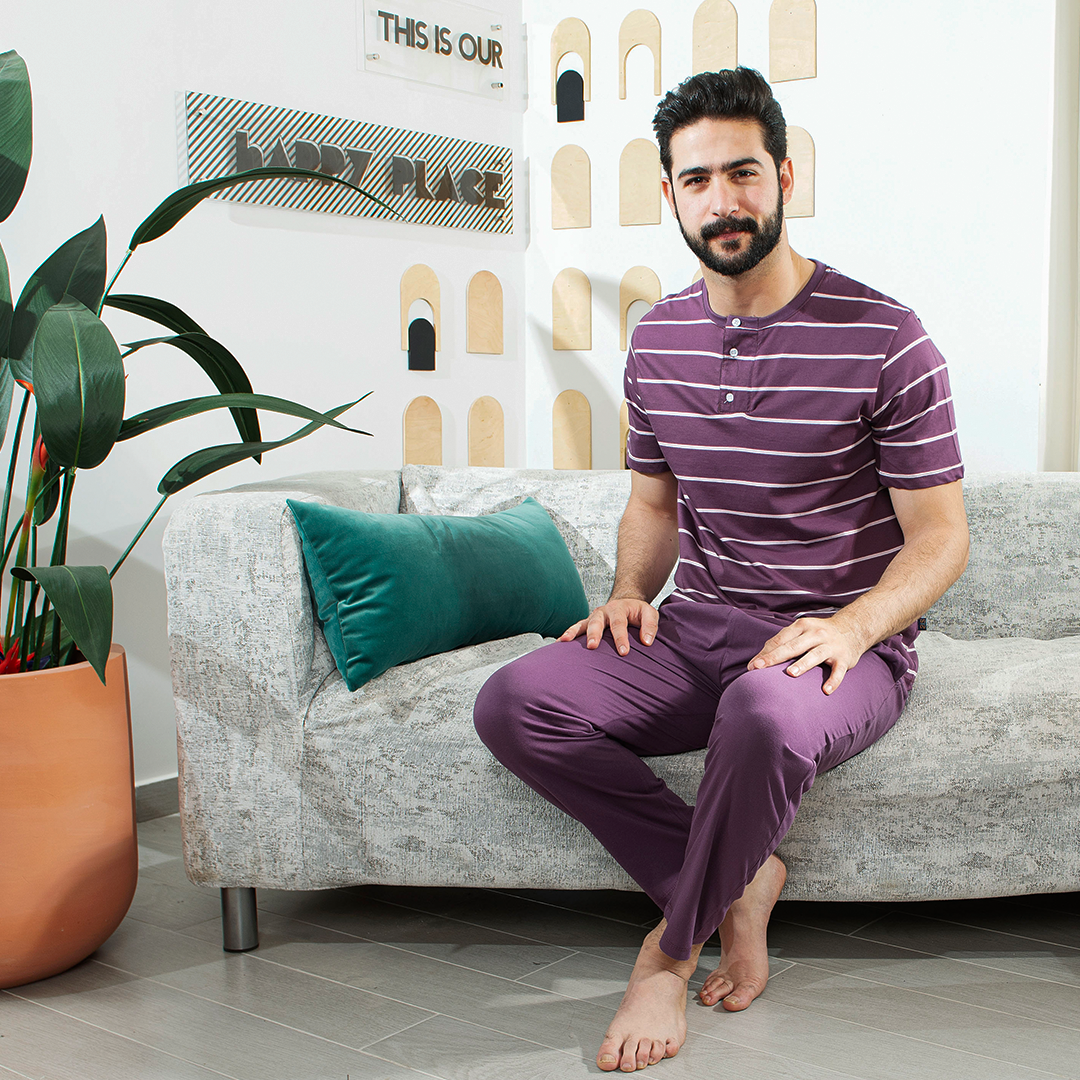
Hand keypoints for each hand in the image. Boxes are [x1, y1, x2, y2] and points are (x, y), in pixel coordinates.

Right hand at [558, 597, 658, 655]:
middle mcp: (604, 612)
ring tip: (565, 641)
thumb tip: (647, 642)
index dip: (621, 638)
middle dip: (594, 634)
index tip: (623, 652)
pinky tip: (559, 642)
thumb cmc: (638, 612)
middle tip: (592, 646)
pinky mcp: (587, 623)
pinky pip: (575, 628)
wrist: (625, 602)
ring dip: (574, 632)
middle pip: (597, 622)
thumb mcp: (649, 613)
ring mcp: (593, 617)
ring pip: (582, 624)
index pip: (619, 624)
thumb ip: (650, 626)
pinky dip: (567, 634)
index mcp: (619, 608)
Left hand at [747, 616, 866, 694]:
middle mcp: (815, 634)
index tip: (753, 667)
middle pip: (793, 646)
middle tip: (760, 668)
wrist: (852, 629)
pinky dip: (833, 680)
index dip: (766, 653)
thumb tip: (756, 662)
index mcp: (801, 626)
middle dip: (775, 657)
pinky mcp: (844, 658)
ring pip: (815, 655)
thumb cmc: (817, 634)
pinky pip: (838, 671)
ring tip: (790, 674)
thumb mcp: (800, 632)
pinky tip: (826, 690)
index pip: (780, 640)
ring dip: (803, 664)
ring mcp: (830, 646)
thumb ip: (780, 643)